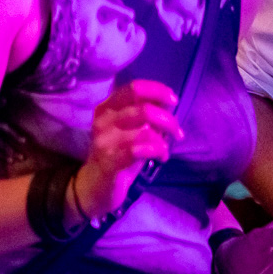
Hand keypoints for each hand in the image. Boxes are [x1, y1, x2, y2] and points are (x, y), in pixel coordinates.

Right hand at [73, 79, 183, 218]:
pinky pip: (138, 150)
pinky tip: (161, 156)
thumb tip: (168, 102)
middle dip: (168, 120)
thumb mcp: (131, 128)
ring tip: (165, 149)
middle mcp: (103, 120)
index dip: (158, 91)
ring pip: (145, 131)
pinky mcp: (109, 161)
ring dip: (163, 140)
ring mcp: (105, 141)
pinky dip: (156, 150)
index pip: (134, 88)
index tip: (173, 100)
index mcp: (108, 107)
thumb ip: (146, 113)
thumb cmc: (118, 152)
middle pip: (144, 109)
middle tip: (177, 132)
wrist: (95, 185)